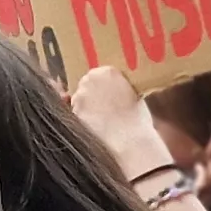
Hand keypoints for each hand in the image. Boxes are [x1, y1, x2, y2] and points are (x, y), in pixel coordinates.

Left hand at [68, 66, 174, 185]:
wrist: (128, 139)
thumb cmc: (137, 119)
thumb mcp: (135, 96)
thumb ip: (121, 89)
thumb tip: (117, 93)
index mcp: (108, 71)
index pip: (101, 74)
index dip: (104, 87)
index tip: (109, 96)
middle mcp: (90, 79)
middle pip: (86, 84)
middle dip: (92, 95)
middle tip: (103, 109)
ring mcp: (80, 96)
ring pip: (79, 100)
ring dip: (86, 107)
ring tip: (100, 121)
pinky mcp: (73, 112)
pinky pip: (76, 113)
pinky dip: (82, 119)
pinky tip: (95, 128)